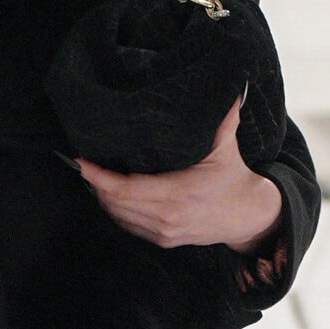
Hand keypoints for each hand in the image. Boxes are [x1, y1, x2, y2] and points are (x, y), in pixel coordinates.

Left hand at [76, 95, 283, 251]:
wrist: (248, 218)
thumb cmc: (234, 181)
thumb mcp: (227, 149)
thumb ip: (224, 120)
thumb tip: (231, 88)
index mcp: (177, 194)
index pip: (125, 188)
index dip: (99, 177)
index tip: (82, 162)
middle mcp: (166, 217)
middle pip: (115, 203)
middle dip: (96, 184)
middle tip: (83, 164)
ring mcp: (163, 232)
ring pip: (118, 216)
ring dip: (103, 198)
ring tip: (92, 177)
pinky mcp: (163, 240)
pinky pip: (129, 227)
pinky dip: (115, 211)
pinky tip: (109, 196)